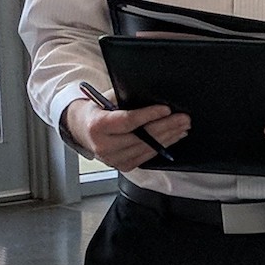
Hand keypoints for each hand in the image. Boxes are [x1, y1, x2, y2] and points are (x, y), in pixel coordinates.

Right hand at [64, 95, 190, 168]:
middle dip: (166, 127)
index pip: (128, 121)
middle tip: (183, 119)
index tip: (166, 109)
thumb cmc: (97, 110)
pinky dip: (162, 147)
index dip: (149, 115)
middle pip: (142, 137)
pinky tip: (172, 137)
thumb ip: (125, 99)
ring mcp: (113, 160)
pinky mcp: (122, 166)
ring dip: (168, 137)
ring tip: (182, 127)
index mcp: (97, 126)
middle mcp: (103, 146)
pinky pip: (146, 157)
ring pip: (147, 149)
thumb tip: (153, 97)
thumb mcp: (106, 98)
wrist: (82, 129)